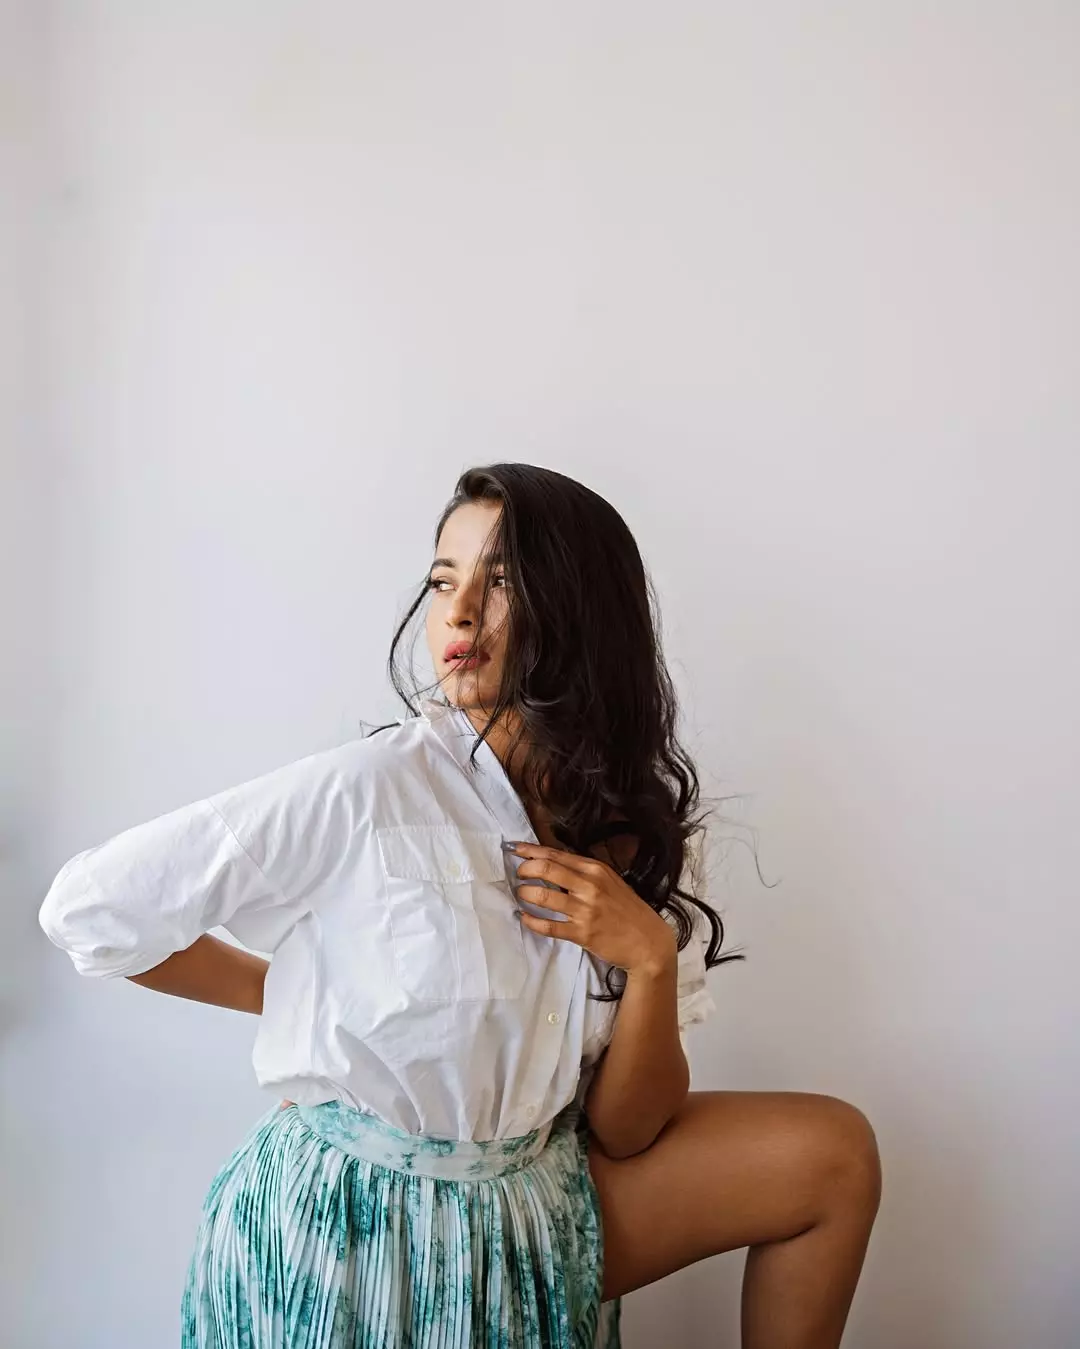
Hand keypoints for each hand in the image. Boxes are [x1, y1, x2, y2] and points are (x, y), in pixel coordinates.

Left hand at [505, 841, 676, 976]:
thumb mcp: (610, 882)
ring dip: (525, 894)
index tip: (514, 849)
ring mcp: (585, 910)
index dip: (530, 851)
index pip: (555, 854)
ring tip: (520, 894)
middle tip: (518, 874)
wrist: (648, 941)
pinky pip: (548, 926)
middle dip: (525, 870)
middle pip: (546, 869)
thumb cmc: (628, 910)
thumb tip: (553, 864)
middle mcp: (589, 886)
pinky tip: (524, 918)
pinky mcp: (582, 933)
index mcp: (596, 869)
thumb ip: (584, 873)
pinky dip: (531, 921)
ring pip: (543, 897)